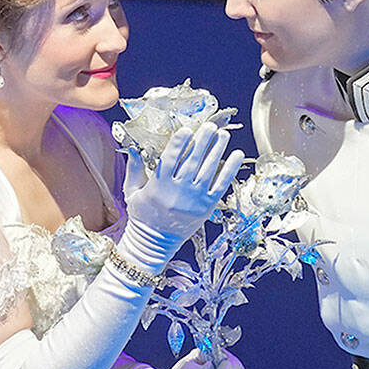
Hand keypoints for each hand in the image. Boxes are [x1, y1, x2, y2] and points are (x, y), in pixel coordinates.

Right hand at [118, 123, 243, 268]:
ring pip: (208, 170)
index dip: (180, 142)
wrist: (154, 242)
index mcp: (159, 185)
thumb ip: (134, 168)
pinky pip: (221, 185)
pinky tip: (236, 156)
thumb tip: (133, 147)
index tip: (187, 130)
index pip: (171, 158)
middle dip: (203, 141)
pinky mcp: (207, 207)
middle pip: (193, 160)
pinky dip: (230, 170)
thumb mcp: (132, 191)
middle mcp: (178, 191)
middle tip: (210, 126)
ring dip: (217, 150)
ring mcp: (194, 199)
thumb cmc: (143, 215)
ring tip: (223, 135)